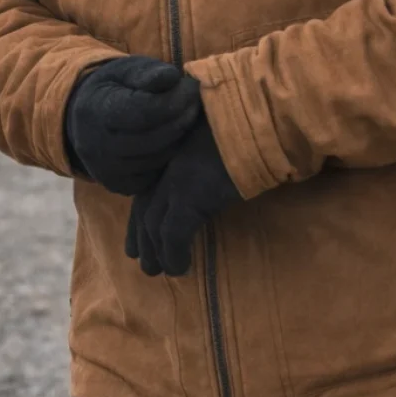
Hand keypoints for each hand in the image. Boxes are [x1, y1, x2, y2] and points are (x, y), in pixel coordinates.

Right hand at [64, 56, 201, 195]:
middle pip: (155, 138)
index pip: (144, 111)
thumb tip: (173, 78)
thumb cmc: (114, 88)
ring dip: (178, 138)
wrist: (86, 119)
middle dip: (182, 118)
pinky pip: (155, 175)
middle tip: (195, 102)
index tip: (191, 87)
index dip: (174, 100)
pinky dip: (167, 157)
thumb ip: (148, 73)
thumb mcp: (126, 70)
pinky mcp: (119, 186)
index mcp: (96, 111)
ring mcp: (107, 171)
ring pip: (158, 158)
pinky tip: (171, 139)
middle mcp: (97, 146)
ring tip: (186, 117)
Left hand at [125, 114, 241, 276]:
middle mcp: (168, 166)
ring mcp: (176, 181)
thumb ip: (202, 159)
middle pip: (143, 209)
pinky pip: (173, 235)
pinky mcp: (190, 197)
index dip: (139, 219)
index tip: (136, 240)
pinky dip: (174, 256)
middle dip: (142, 239)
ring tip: (162, 272)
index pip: (145, 191)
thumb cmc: (246, 132)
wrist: (259, 125)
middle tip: (143, 262)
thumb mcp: (215, 144)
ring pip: (153, 226)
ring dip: (156, 253)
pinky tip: (182, 269)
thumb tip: (206, 184)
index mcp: (171, 152)